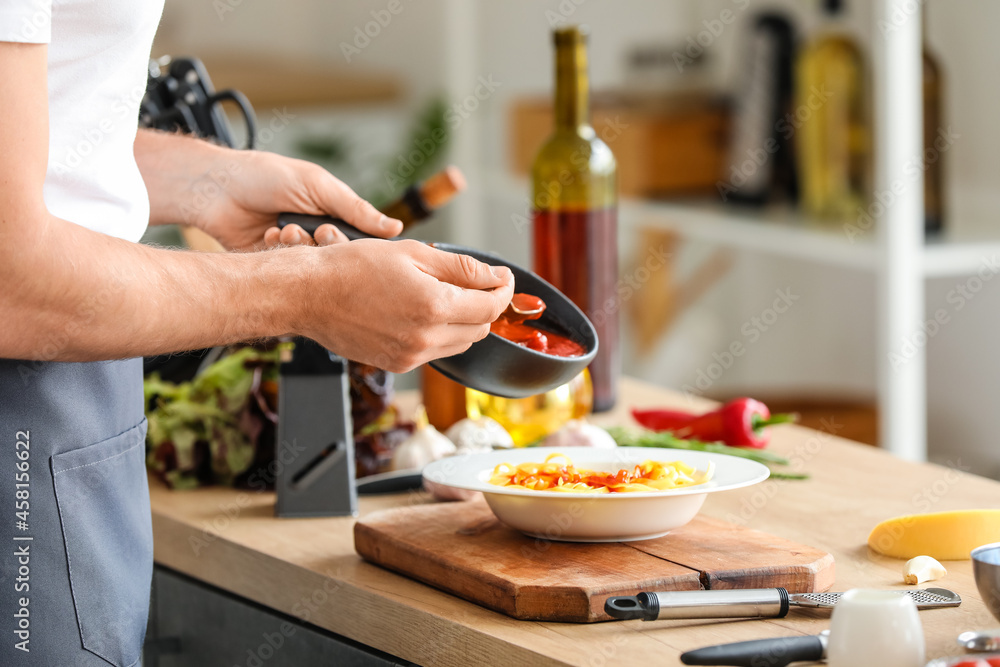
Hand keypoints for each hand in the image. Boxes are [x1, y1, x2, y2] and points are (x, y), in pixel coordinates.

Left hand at [194, 149, 401, 250]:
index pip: (361, 241)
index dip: (354, 244)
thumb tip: (396, 229)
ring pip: (314, 266)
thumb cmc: (267, 176)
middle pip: (339, 258)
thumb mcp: (318, 186)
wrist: (217, 188)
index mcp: (334, 215)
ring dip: (298, 247)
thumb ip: (356, 209)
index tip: (336, 233)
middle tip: (314, 231)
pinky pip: (288, 270)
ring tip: (283, 227)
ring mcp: (296, 250)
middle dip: (324, 244)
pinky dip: (278, 252)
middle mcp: (317, 235)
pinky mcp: (274, 264)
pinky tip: (268, 234)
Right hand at [296, 239, 514, 371]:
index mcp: (433, 306)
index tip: (502, 278)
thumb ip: (461, 267)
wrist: (309, 295)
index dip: (503, 290)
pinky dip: (441, 334)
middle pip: (480, 328)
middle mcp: (425, 338)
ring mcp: (411, 355)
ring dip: (465, 321)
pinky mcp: (397, 364)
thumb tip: (495, 276)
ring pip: (461, 343)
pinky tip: (424, 313)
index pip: (490, 306)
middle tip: (478, 283)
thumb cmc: (353, 267)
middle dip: (486, 305)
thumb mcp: (413, 253)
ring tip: (447, 295)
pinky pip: (435, 352)